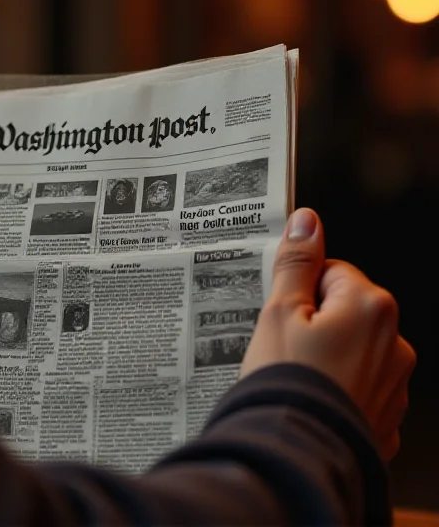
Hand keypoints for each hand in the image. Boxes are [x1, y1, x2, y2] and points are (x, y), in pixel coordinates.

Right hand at [241, 208, 415, 460]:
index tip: (282, 314)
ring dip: (328, 356)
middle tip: (284, 346)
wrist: (297, 452)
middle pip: (346, 310)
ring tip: (297, 377)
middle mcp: (396, 341)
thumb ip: (296, 263)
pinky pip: (359, 387)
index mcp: (371, 306)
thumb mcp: (279, 311)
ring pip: (353, 349)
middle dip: (316, 323)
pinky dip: (339, 389)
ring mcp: (396, 382)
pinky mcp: (388, 415)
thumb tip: (307, 222)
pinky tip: (312, 399)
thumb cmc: (286, 381)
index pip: (332, 272)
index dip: (299, 292)